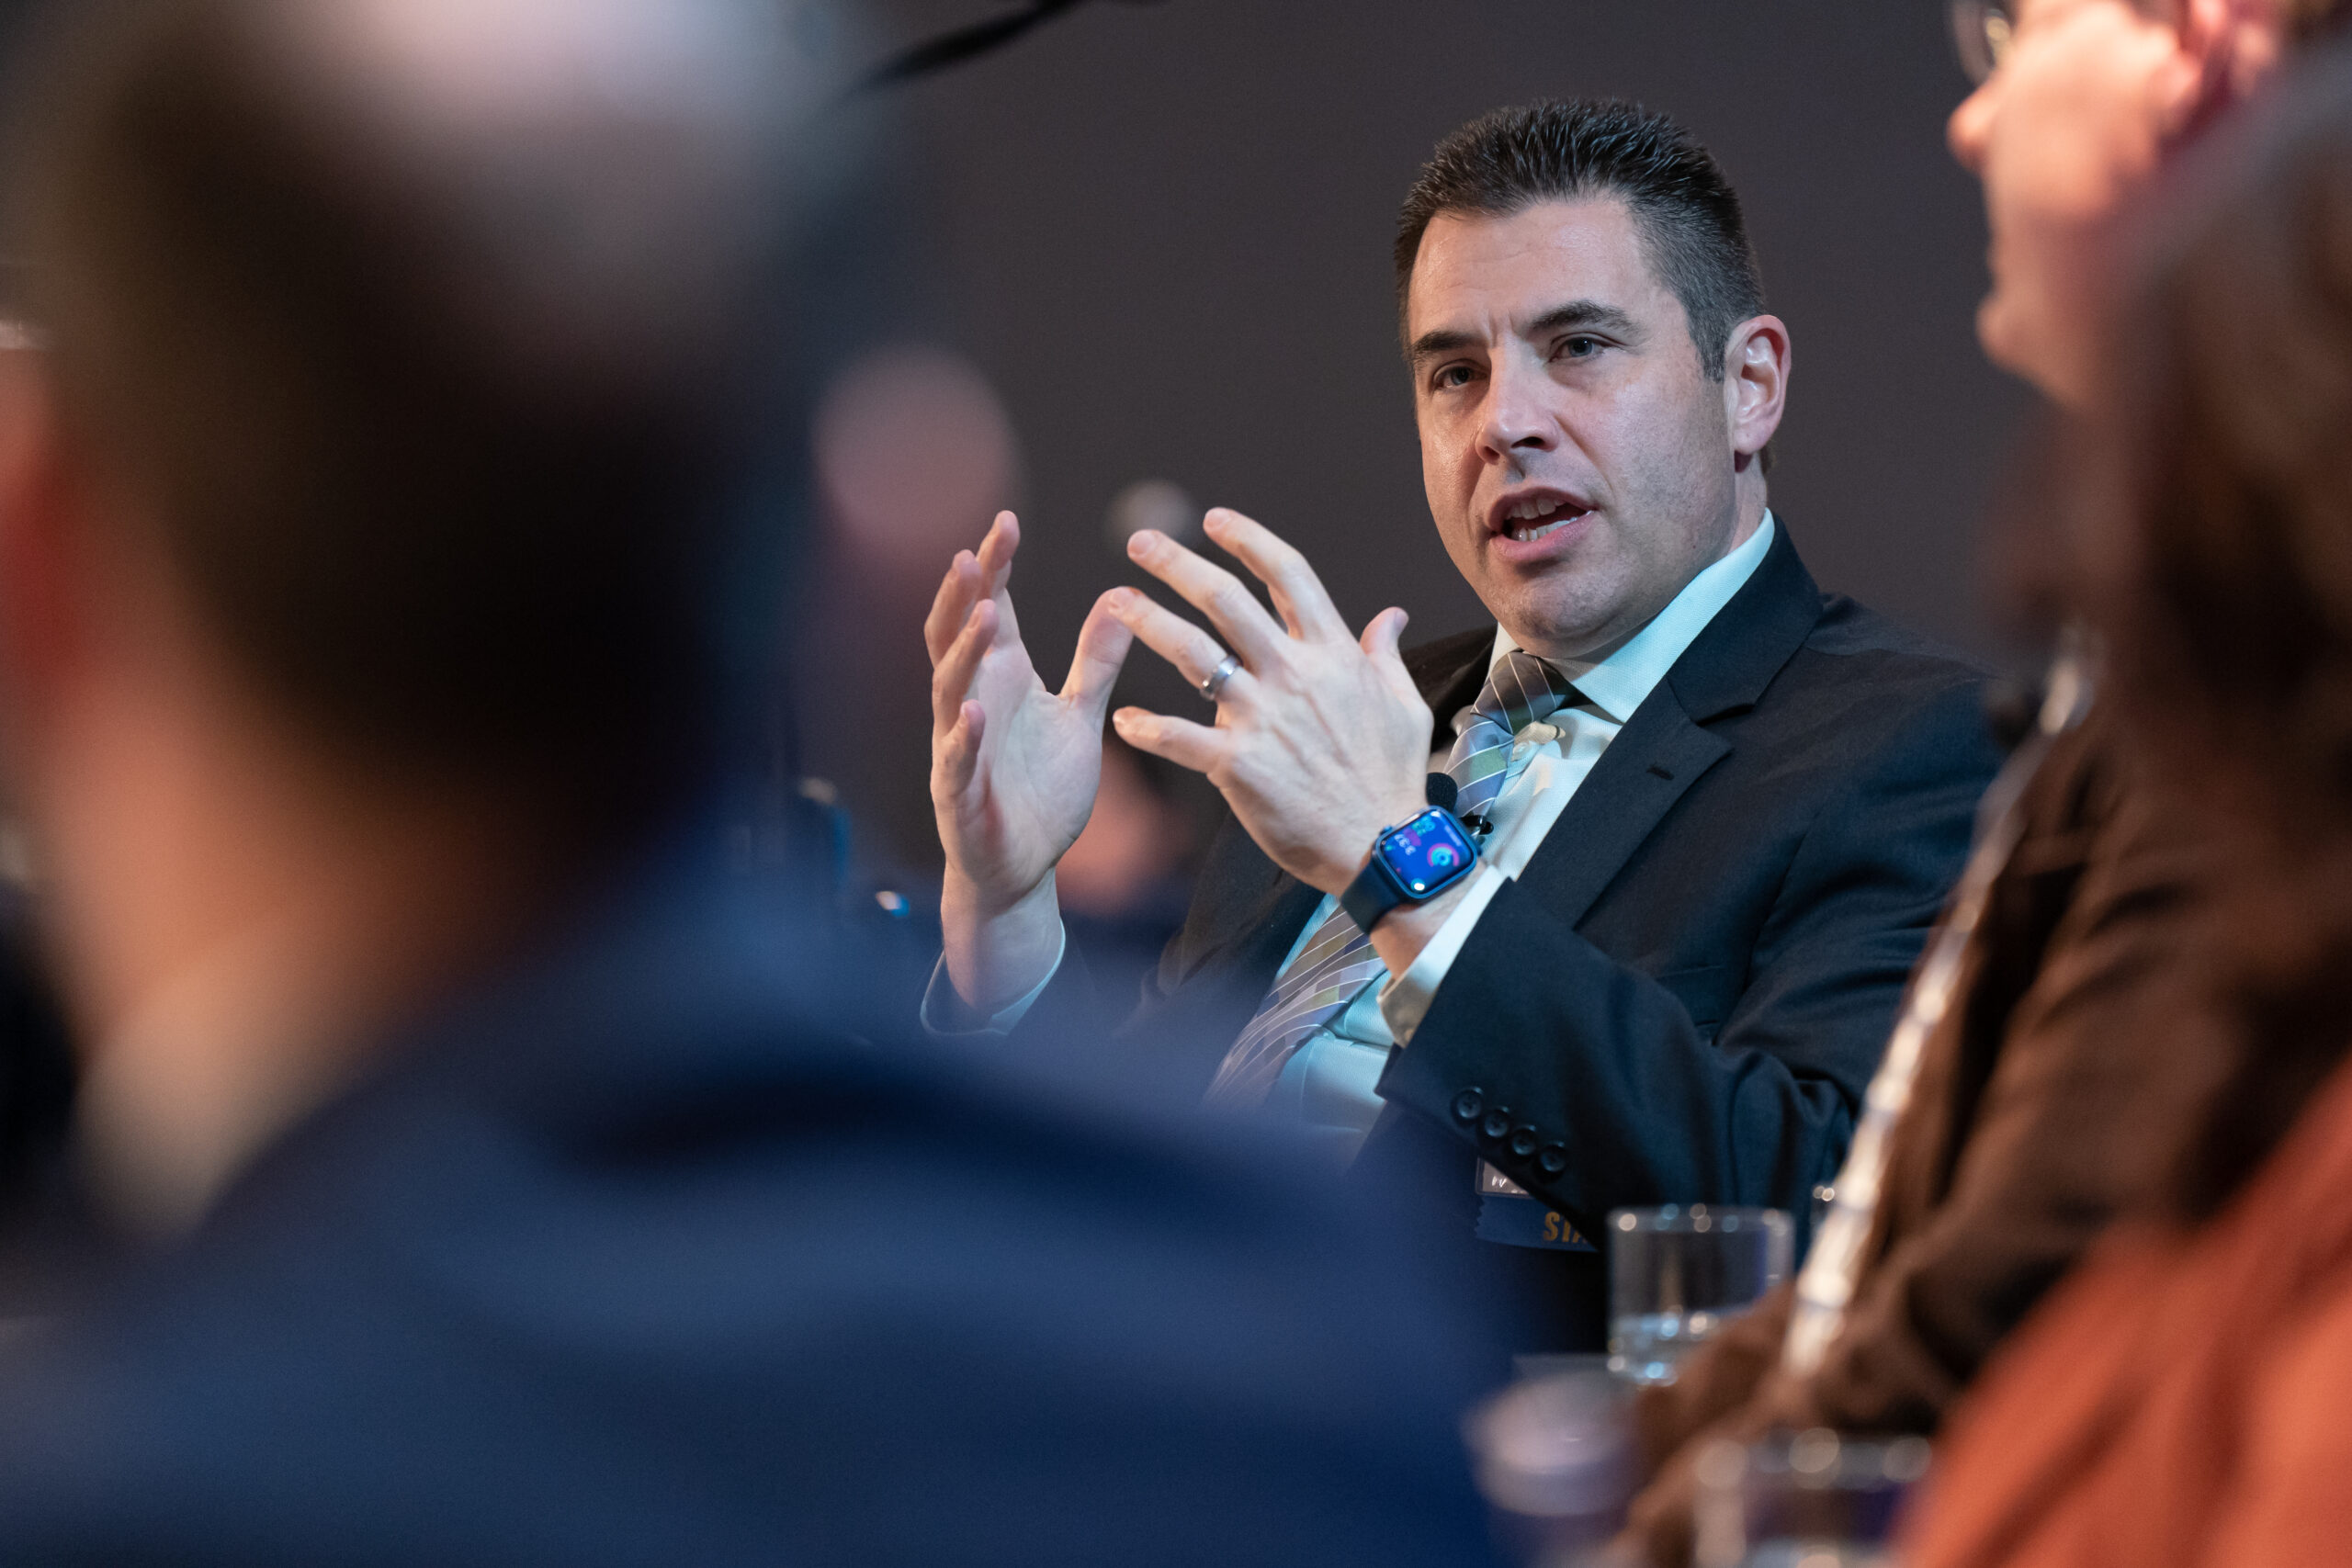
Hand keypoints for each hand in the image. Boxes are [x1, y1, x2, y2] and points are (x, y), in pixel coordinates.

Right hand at [928, 511, 1131, 1008]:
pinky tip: (975, 713)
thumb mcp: (1079, 717)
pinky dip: (965, 736)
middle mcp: (972, 703)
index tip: (1006, 521)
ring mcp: (959, 747)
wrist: (1020, 868)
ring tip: (984, 613)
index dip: (994, 567)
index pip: (991, 609)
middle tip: (975, 550)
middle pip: (957, 636)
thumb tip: (1122, 600)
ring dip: (964, 652)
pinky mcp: (960, 794)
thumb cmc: (1042, 790)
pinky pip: (957, 760)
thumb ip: (1097, 662)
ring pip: (951, 689)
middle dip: (964, 594)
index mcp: (1001, 680)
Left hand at [1107, 509, 1432, 895]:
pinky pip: (1179, 738)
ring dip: (1149, 622)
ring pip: (1194, 654)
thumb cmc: (1393, 776)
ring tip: (1114, 602)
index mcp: (1332, 653)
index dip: (1249, 540)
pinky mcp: (1238, 764)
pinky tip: (1122, 721)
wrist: (1382, 844)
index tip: (1214, 520)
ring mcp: (1263, 717)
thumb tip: (1392, 614)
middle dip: (1179, 564)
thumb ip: (1385, 653)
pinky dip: (1147, 729)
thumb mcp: (1404, 703)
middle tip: (1139, 541)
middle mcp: (1293, 674)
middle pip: (1227, 600)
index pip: (1288, 575)